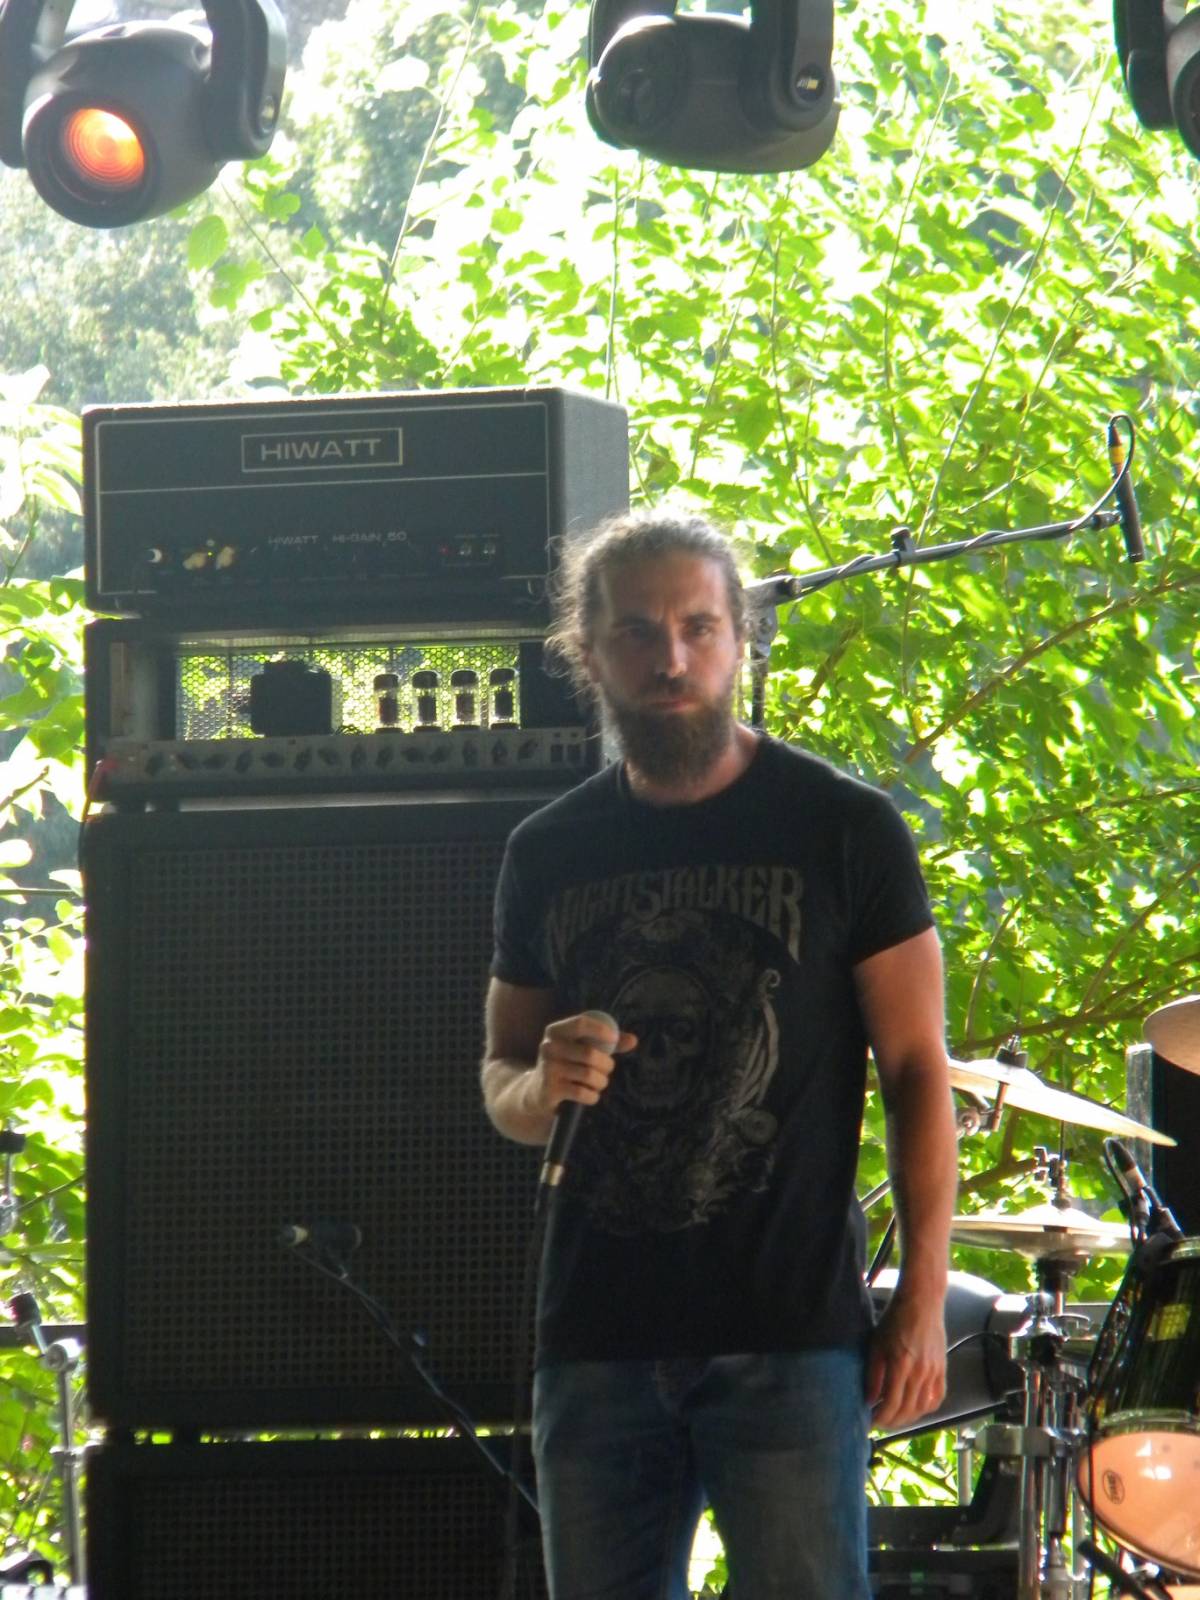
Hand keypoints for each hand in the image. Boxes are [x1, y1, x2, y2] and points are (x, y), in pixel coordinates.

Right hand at [525, 1011, 636, 1120]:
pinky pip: (582, 1093)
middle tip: (608, 1069)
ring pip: (589, 1075)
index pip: (580, 1023)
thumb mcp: (582, 1048)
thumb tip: (633, 1040)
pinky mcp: (550, 1089)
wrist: (537, 1091)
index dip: (600, 1030)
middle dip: (606, 1064)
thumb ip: (607, 1042)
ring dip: (601, 1082)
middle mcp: (549, 1047)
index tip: (614, 1039)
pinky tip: (591, 1095)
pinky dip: (593, 1096)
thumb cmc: (567, 1063)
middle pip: (590, 1054)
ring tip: (599, 1083)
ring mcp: (548, 1069)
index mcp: (556, 1031)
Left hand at [864, 1290, 946, 1430]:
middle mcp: (920, 1372)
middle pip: (907, 1410)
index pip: (891, 1404)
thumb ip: (873, 1375)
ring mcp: (934, 1372)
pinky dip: (926, 1408)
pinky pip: (937, 1398)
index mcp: (901, 1365)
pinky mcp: (943, 1369)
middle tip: (880, 1423)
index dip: (880, 1418)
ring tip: (895, 1418)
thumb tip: (870, 1401)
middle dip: (892, 1421)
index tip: (870, 1422)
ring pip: (923, 1408)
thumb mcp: (877, 1343)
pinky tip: (915, 1409)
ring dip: (908, 1418)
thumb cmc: (894, 1319)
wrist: (922, 1302)